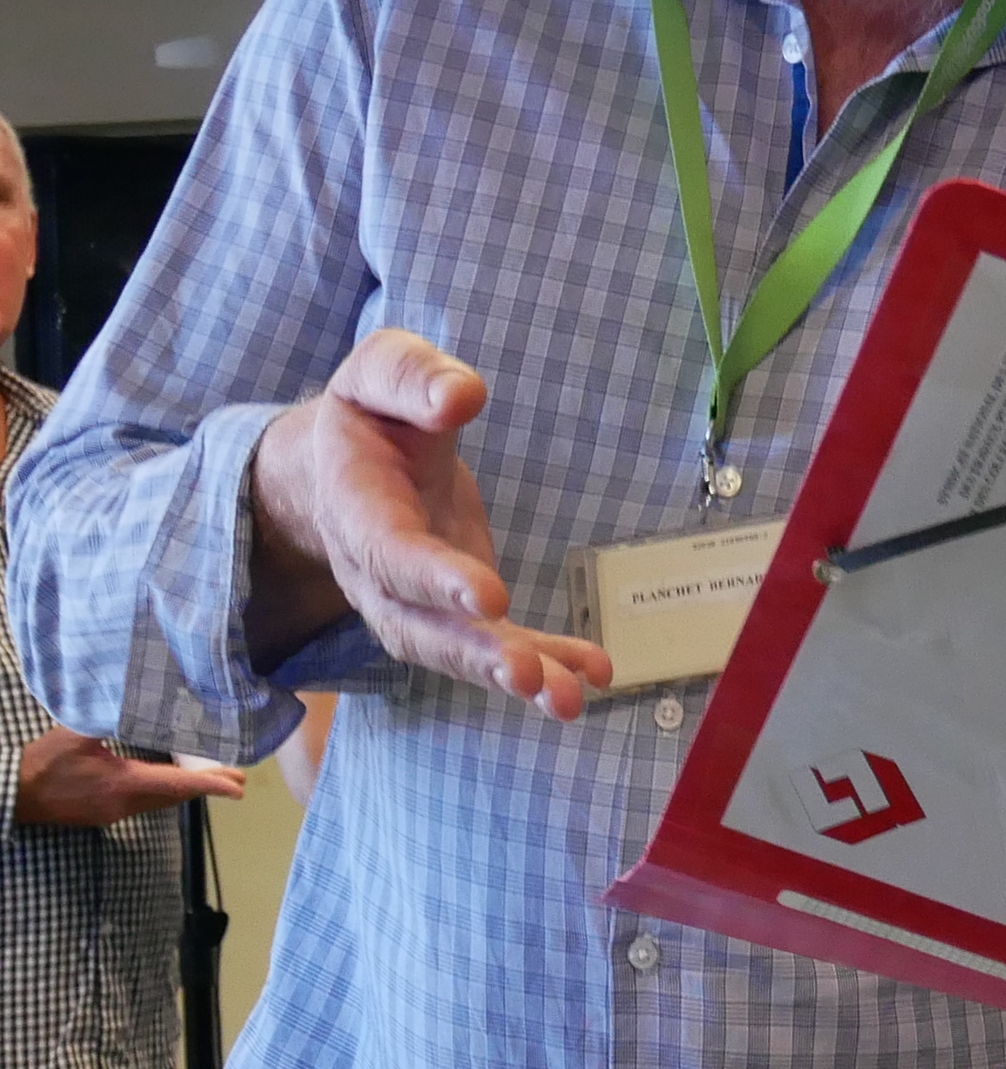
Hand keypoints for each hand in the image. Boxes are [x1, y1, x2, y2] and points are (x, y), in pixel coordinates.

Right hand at [15, 730, 245, 829]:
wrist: (16, 795)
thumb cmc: (44, 762)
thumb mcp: (77, 733)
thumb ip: (109, 719)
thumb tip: (138, 701)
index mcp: (121, 784)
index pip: (175, 785)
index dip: (209, 785)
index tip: (237, 786)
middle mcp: (124, 804)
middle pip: (174, 797)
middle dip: (206, 787)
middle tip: (237, 778)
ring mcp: (115, 813)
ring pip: (161, 803)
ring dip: (187, 791)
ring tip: (213, 779)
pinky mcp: (105, 815)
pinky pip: (145, 804)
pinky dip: (165, 793)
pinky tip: (171, 781)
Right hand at [247, 330, 611, 718]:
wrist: (349, 460)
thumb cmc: (372, 412)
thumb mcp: (379, 371)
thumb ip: (412, 377)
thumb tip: (461, 395)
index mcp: (355, 507)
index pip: (389, 553)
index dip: (435, 579)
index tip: (489, 597)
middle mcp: (376, 572)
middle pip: (419, 626)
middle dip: (474, 653)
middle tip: (526, 675)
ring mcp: (416, 601)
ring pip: (456, 651)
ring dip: (513, 674)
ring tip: (570, 696)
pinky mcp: (459, 610)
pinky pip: (498, 645)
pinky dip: (548, 660)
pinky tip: (594, 671)